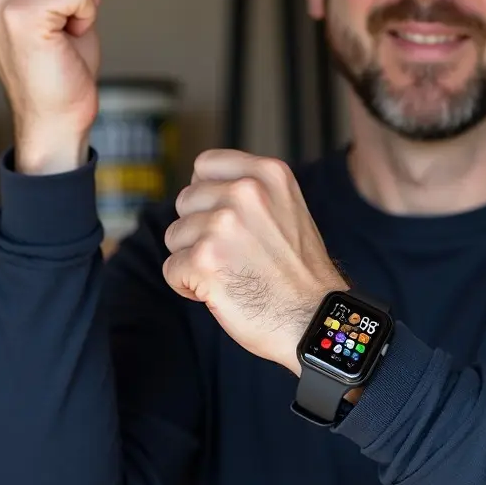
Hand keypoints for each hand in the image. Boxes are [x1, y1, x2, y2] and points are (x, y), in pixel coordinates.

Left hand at [163, 150, 348, 374]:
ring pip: (175, 235)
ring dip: (193, 258)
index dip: (206, 193)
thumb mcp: (288, 208)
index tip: (220, 216)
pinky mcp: (203, 259)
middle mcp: (244, 192)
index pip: (205, 164)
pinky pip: (172, 269)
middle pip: (186, 200)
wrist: (314, 320)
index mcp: (268, 174)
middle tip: (232, 254)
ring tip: (229, 273)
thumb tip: (201, 187)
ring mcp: (222, 224)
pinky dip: (188, 286)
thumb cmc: (300, 273)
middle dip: (199, 229)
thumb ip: (250, 191)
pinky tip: (219, 292)